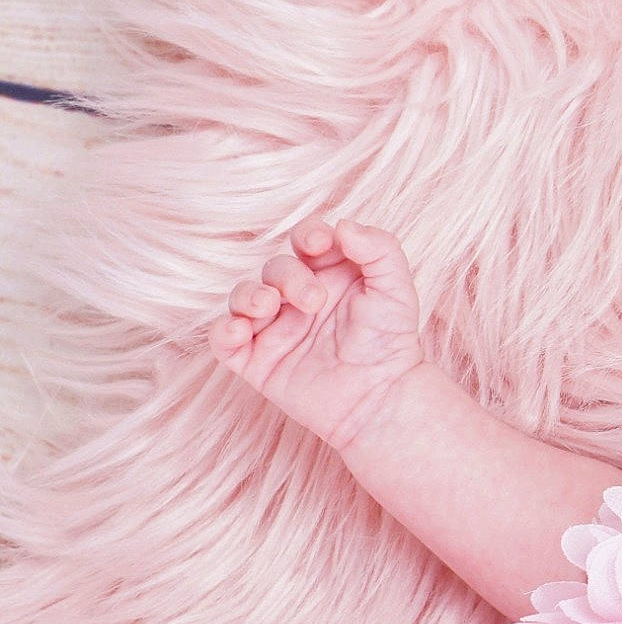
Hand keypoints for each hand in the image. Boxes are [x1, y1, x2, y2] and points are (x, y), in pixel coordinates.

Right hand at [207, 217, 424, 452]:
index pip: (306, 242)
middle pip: (276, 269)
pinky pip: (224, 342)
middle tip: (314, 301)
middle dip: (288, 277)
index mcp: (330, 275)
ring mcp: (277, 329)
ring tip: (268, 307)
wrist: (382, 397)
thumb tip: (343, 225)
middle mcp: (299, 298)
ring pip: (243, 298)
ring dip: (249, 296)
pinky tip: (240, 332)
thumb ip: (379, 250)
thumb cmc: (392, 342)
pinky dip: (223, 332)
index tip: (318, 244)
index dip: (307, 236)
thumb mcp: (396, 289)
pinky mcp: (259, 361)